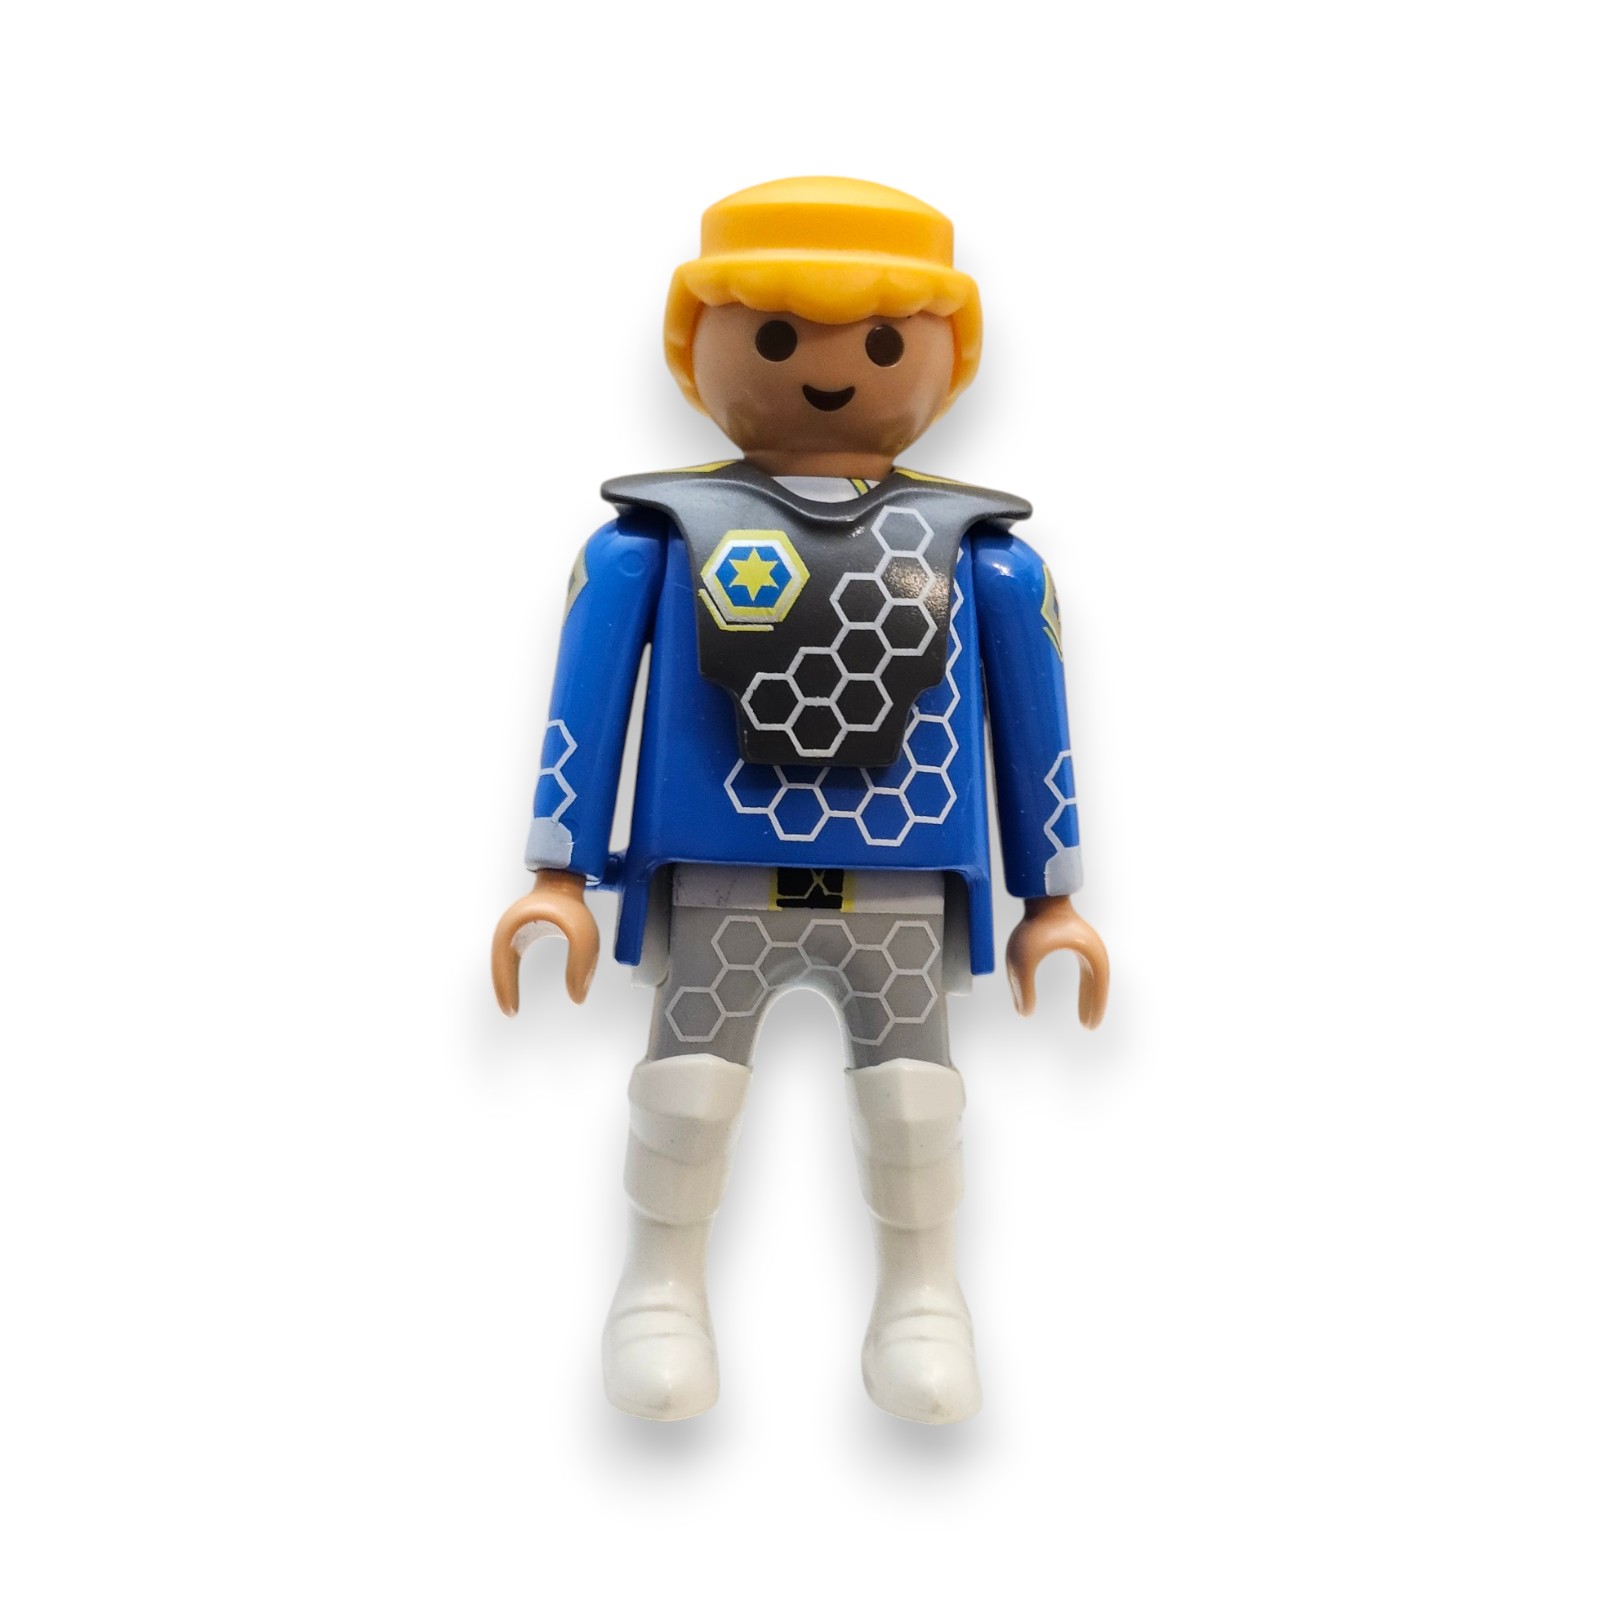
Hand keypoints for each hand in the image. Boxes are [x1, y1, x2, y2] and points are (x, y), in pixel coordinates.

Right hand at [490, 869, 599, 1014]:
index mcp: (517, 928)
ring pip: (503, 963)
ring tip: (510, 1008)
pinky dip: (510, 975)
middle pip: (499, 966)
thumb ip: (583, 965)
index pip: (504, 966)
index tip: (512, 1013)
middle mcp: (509, 929)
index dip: (506, 990)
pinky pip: (511, 959)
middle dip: (503, 990)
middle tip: (510, 1014)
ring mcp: (514, 930)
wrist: (565, 877)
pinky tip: (515, 991)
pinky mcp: (521, 932)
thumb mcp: (584, 936)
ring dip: (505, 983)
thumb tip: (577, 999)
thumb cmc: (573, 904)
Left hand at [1004, 896, 1108, 1028]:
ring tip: (1086, 1019)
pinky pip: (1087, 971)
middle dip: (1093, 1006)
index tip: (1089, 1027)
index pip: (1097, 986)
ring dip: (1090, 998)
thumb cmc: (1033, 924)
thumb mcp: (1022, 959)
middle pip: (1098, 984)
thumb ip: (1022, 986)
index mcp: (1089, 952)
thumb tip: (1024, 1013)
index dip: (1093, 1006)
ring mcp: (1087, 944)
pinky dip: (1087, 987)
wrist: (1039, 894)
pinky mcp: (1077, 942)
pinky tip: (1082, 999)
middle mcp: (1093, 949)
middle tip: (1089, 1027)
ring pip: (1094, 979)